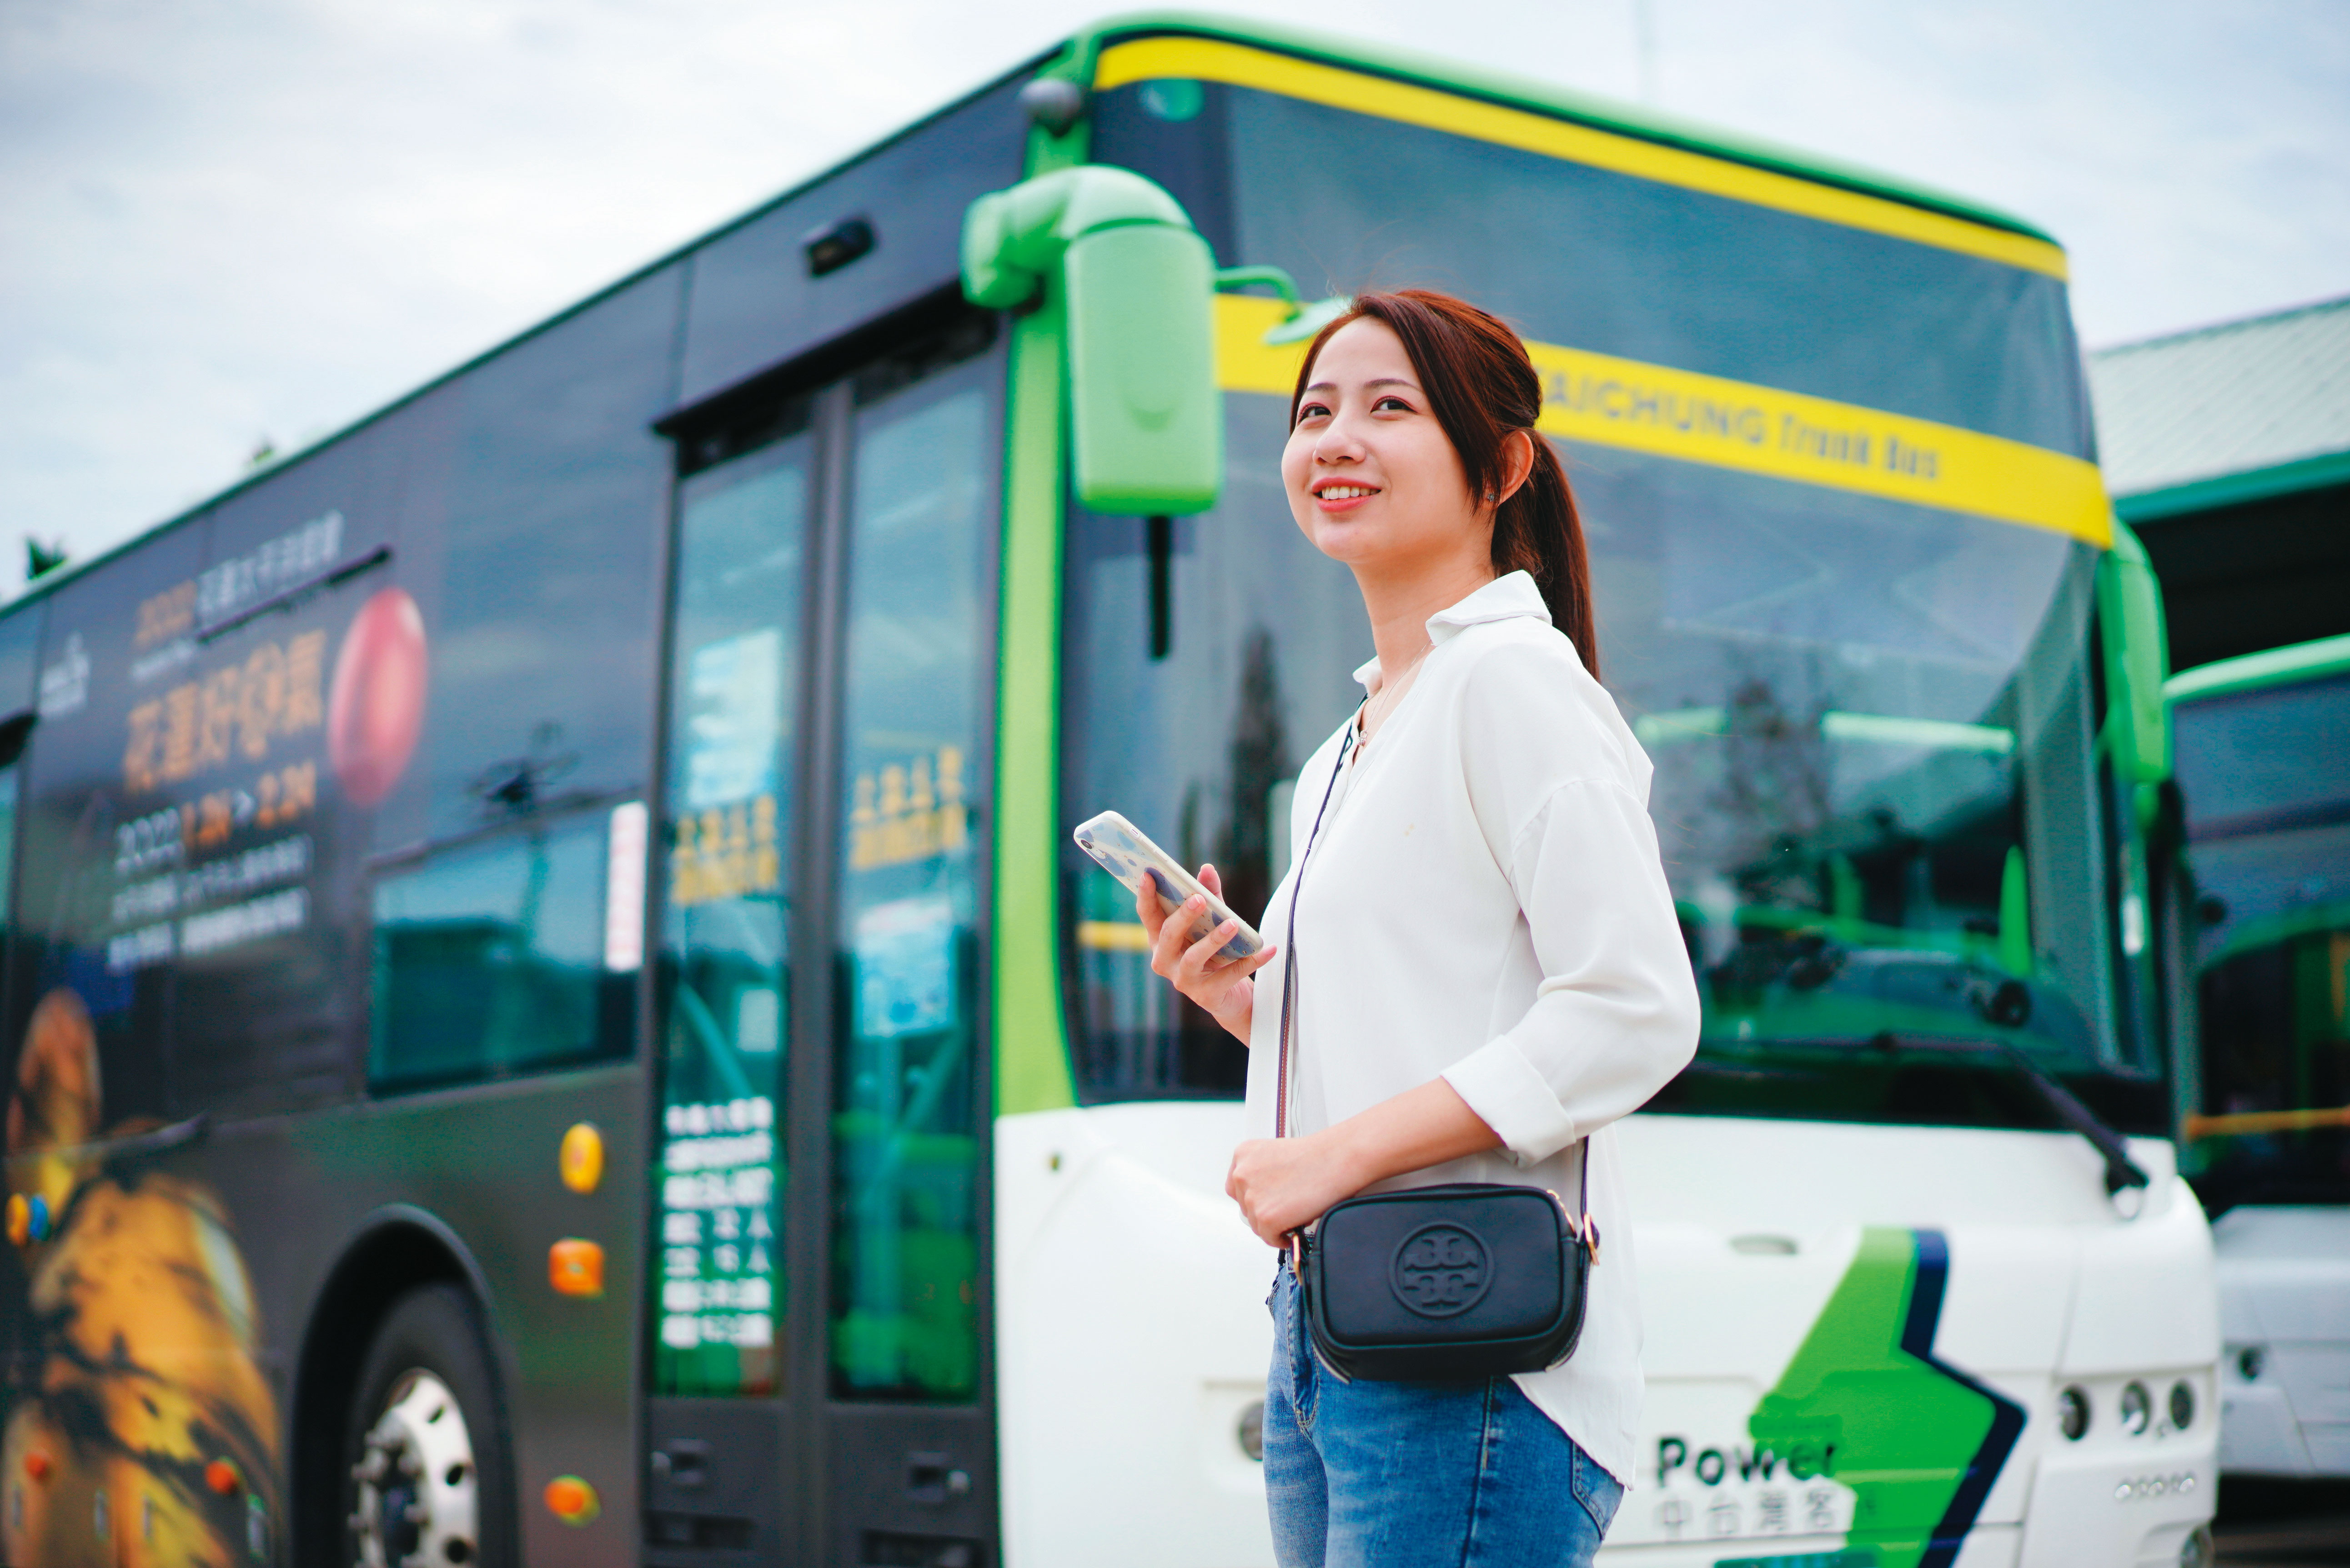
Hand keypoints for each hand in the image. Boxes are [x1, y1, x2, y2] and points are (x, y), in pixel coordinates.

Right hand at [1138, 863, 1277, 1042]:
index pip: (1148, 916)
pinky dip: (1250, 961)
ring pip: (1193, 957)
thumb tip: (1207, 869)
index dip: (1145, 896)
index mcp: (1161, 940)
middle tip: (1198, 899)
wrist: (1231, 996)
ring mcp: (1183, 980)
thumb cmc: (1216, 953)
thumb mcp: (1211, 922)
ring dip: (1214, 939)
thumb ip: (1210, 896)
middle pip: (1168, 936)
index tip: (1148, 875)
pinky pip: (1229, 975)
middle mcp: (1165, 961)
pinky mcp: (1206, 995)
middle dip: (1182, 916)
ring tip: (1233, 924)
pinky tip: (1268, 949)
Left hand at [1225, 1080, 1501, 1247]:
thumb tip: (1303, 1185)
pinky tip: (1313, 1211)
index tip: (1302, 1191)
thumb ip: (1287, 1176)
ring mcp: (1249, 1191)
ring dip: (1290, 1223)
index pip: (1246, 1195)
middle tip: (1312, 1197)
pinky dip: (1294, 1235)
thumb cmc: (1341, 1155)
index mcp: (1246, 1152)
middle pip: (1252, 1214)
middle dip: (1280, 1213)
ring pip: (1263, 1230)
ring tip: (1316, 1200)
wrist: (1356, 1156)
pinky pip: (1275, 1242)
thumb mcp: (1304, 1161)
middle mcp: (1240, 1170)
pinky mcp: (1265, 1212)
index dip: (1276, 1201)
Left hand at [1225, 1131, 1364, 1246]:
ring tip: (1295, 1216)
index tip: (1266, 1202)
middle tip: (1286, 1210)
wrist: (1335, 1160)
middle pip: (1246, 1207)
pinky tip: (1293, 1231)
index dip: (1254, 1198)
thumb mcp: (1276, 1154)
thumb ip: (1262, 1173)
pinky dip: (1280, 1239)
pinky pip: (1268, 1238)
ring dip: (1274, 1225)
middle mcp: (1242, 1174)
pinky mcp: (1266, 1217)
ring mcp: (1252, 1197)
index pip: (1236, 1187)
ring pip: (1256, 1224)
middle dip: (1265, 1211)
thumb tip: (1263, 1196)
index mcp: (1243, 1154)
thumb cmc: (1316, 1157)